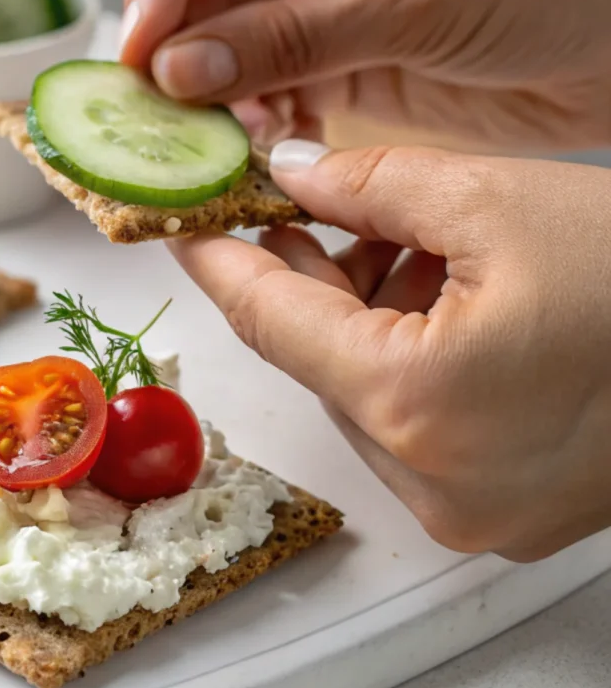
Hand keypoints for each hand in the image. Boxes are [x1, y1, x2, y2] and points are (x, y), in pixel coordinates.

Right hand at [121, 0, 610, 150]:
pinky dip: (243, 118)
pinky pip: (251, 84)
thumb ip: (290, 37)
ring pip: (212, 39)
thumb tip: (176, 68)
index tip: (140, 46)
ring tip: (203, 138)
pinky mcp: (319, 56)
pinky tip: (253, 145)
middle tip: (151, 110)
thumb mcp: (411, 3)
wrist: (607, 54)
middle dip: (168, 42)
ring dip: (200, 90)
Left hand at [169, 139, 610, 561]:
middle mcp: (433, 481)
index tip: (182, 227)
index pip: (270, 323)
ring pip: (365, 393)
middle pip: (319, 360)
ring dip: (363, 315)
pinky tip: (439, 292)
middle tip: (305, 209)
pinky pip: (414, 424)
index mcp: (417, 405)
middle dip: (309, 279)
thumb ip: (368, 182)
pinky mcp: (504, 512)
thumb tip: (288, 175)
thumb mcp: (497, 196)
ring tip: (399, 239)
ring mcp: (471, 509)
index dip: (221, 263)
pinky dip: (408, 356)